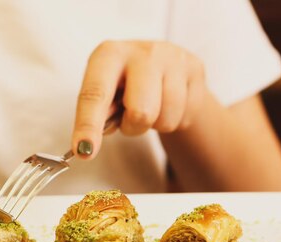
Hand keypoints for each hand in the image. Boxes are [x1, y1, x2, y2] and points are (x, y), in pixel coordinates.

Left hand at [72, 41, 206, 158]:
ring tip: (151, 107)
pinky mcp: (195, 67)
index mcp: (108, 55)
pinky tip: (169, 104)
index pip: (95, 95)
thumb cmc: (124, 85)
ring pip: (166, 119)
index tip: (84, 150)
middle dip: (133, 127)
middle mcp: (142, 51)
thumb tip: (89, 145)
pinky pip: (186, 116)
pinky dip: (175, 120)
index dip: (88, 125)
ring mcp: (173, 57)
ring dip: (156, 125)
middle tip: (130, 119)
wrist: (162, 65)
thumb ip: (97, 116)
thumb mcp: (104, 94)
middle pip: (141, 112)